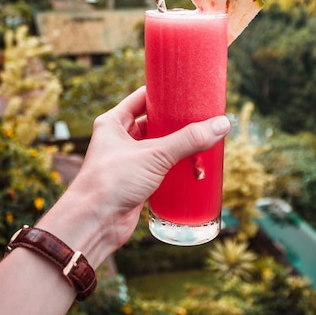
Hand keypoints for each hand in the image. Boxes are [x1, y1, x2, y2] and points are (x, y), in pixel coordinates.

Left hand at [67, 86, 229, 257]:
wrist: (94, 224)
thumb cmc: (112, 181)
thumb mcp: (153, 155)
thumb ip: (188, 140)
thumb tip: (221, 124)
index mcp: (114, 122)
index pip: (143, 97)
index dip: (165, 93)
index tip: (188, 90)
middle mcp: (120, 138)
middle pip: (155, 123)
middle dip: (178, 122)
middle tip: (203, 117)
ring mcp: (129, 160)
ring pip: (160, 147)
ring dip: (180, 146)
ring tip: (205, 140)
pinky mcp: (137, 181)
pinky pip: (162, 168)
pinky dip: (177, 167)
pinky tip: (195, 165)